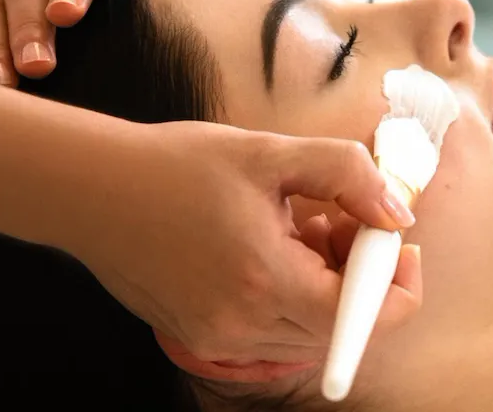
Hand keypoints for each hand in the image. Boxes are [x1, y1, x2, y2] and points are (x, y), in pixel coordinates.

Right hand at [68, 122, 420, 377]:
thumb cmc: (176, 166)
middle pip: (343, 327)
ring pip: (310, 332)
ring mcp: (220, 339)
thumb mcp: (270, 153)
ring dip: (327, 285)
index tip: (395, 243)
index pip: (366, 319)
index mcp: (266, 280)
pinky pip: (274, 332)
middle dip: (360, 275)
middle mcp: (243, 326)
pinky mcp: (203, 337)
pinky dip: (292, 296)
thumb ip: (348, 174)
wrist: (95, 190)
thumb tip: (397, 214)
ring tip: (301, 226)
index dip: (397, 285)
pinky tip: (272, 247)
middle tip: (341, 219)